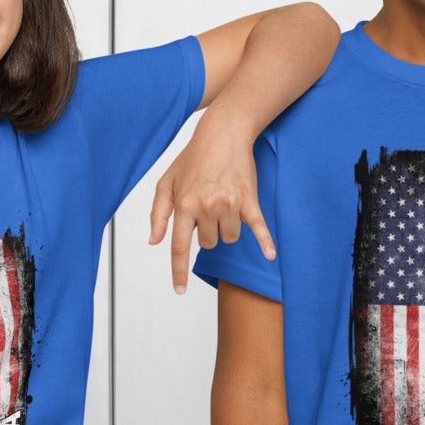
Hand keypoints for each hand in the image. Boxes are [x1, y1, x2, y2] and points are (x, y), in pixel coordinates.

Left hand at [149, 110, 273, 294]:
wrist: (223, 133)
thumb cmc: (192, 158)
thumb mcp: (166, 182)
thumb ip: (158, 214)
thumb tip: (154, 242)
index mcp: (184, 204)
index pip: (179, 246)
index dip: (179, 272)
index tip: (179, 291)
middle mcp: (206, 206)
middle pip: (208, 244)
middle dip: (207, 233)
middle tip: (207, 209)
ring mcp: (229, 204)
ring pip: (229, 238)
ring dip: (225, 229)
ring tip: (223, 204)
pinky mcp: (249, 200)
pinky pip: (258, 227)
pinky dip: (265, 242)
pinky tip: (270, 255)